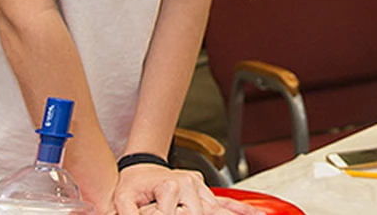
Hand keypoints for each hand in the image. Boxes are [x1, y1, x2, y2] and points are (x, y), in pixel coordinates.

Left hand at [115, 164, 257, 214]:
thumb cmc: (131, 184)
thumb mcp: (122, 200)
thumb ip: (127, 213)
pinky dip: (238, 209)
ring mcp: (200, 187)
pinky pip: (224, 201)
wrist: (140, 167)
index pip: (176, 214)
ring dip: (234, 214)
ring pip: (217, 208)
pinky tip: (254, 213)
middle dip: (205, 214)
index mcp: (171, 185)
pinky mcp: (205, 191)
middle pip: (202, 212)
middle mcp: (190, 184)